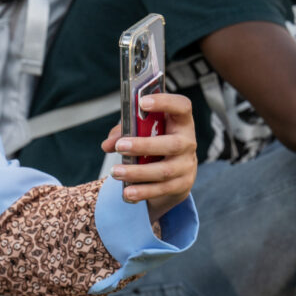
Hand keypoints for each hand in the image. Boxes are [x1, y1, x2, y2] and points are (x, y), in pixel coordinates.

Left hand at [103, 91, 197, 221]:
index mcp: (180, 122)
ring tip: (115, 172)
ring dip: (137, 172)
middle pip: (172, 144)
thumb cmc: (155, 142)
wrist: (175, 172)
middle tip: (119, 146)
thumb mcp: (142, 132)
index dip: (165, 102)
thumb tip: (107, 145)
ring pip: (164, 171)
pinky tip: (127, 192)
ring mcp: (186, 165)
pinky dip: (142, 191)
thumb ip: (124, 132)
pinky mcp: (182, 184)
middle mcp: (188, 142)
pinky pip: (162, 189)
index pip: (182, 106)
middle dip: (144, 145)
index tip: (143, 103)